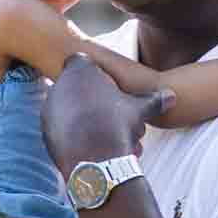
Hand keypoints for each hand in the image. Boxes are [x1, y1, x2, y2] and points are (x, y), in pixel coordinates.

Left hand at [43, 53, 172, 175]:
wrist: (94, 156)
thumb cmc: (118, 125)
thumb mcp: (140, 109)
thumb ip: (152, 100)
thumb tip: (172, 97)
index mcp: (80, 70)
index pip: (81, 61)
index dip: (96, 73)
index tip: (108, 87)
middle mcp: (59, 84)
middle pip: (77, 87)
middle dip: (93, 100)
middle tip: (111, 116)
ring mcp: (50, 108)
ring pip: (69, 109)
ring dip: (85, 119)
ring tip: (107, 136)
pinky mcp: (45, 130)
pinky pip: (62, 128)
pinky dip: (75, 134)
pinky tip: (93, 146)